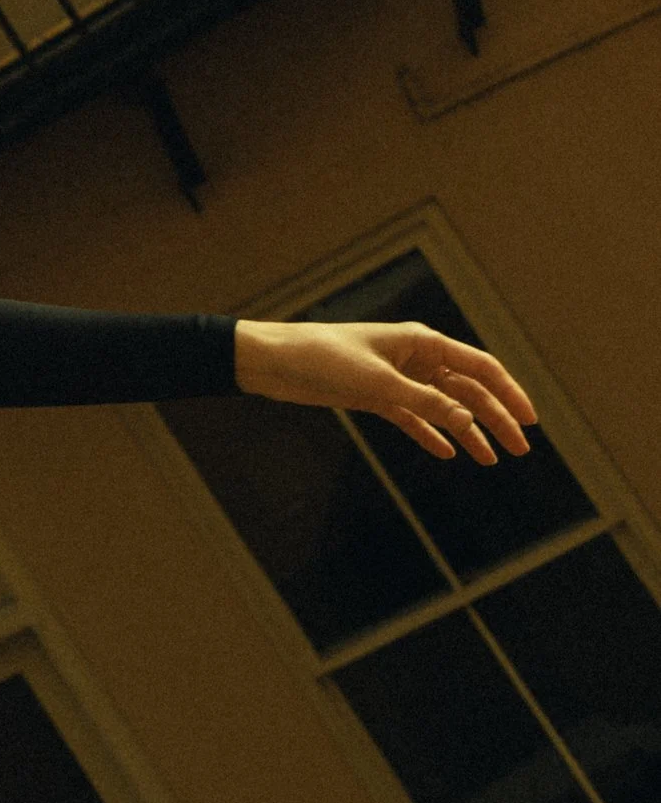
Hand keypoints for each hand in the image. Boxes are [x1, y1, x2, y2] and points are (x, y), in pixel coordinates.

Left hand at [233, 319, 537, 463]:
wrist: (273, 362)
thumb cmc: (322, 358)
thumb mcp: (376, 382)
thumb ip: (422, 401)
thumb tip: (466, 419)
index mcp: (422, 342)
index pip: (480, 367)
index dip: (510, 393)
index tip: (530, 421)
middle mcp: (415, 358)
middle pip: (467, 390)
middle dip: (496, 419)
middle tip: (520, 451)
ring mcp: (396, 378)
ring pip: (443, 407)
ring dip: (468, 431)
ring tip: (490, 459)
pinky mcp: (375, 397)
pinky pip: (414, 418)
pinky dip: (432, 434)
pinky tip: (450, 453)